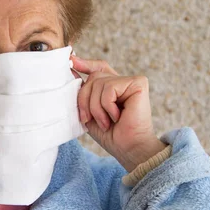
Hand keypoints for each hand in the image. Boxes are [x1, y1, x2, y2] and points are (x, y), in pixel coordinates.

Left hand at [71, 55, 166, 171]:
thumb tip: (71, 68)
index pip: (97, 69)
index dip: (84, 64)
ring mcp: (131, 81)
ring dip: (96, 107)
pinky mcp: (138, 83)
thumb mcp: (89, 112)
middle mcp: (122, 82)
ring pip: (99, 82)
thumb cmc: (110, 134)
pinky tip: (117, 116)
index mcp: (111, 88)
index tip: (70, 61)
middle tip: (89, 119)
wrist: (128, 148)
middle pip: (93, 77)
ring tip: (106, 122)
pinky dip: (107, 106)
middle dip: (85, 100)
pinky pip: (109, 88)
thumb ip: (82, 92)